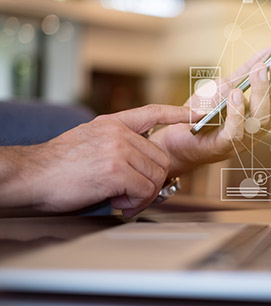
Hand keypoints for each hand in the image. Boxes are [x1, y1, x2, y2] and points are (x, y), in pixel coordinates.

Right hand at [0, 105, 191, 216]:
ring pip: (156, 176)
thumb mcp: (89, 140)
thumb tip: (141, 161)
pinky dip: (136, 202)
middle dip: (153, 181)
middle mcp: (119, 133)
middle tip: (134, 194)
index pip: (152, 113)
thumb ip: (117, 144)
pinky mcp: (116, 170)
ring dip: (143, 194)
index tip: (194, 114)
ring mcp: (118, 149)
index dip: (175, 114)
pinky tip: (118, 202)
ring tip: (122, 198)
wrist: (31, 175)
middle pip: (161, 158)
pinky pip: (144, 190)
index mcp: (112, 123)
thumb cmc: (58, 166)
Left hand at [151, 48, 270, 175]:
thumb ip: (244, 73)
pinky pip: (234, 132)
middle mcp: (256, 130)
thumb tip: (266, 51)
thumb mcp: (223, 87)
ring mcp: (241, 141)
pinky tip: (236, 94)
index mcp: (259, 117)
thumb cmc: (201, 113)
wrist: (176, 140)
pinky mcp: (222, 147)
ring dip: (261, 92)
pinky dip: (237, 113)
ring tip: (258, 70)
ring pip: (260, 119)